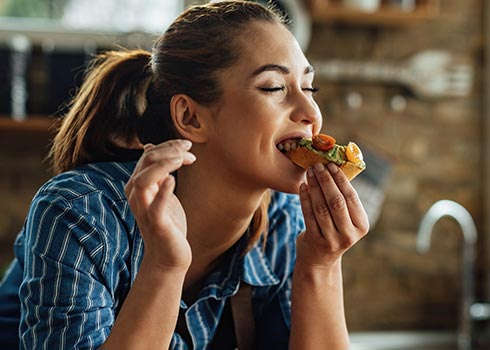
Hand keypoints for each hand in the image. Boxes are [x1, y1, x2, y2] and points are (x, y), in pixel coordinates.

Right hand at [125, 140, 195, 271]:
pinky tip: (173, 180)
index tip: (188, 145)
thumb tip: (149, 147)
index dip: (168, 146)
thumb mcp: (161, 192)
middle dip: (169, 151)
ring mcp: (144, 209)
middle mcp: (136, 195)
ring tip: (183, 159)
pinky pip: (155, 206)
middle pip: (145, 162)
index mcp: (137, 185)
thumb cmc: (167, 222)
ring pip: (144, 180)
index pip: (148, 155)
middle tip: (190, 152)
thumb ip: (155, 172)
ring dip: (164, 165)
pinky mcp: (155, 223)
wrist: (168, 256)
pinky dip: (163, 191)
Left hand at [297, 162, 368, 268]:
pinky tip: (302, 186)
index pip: (351, 198)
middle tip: (318, 165)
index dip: (341, 180)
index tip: (331, 165)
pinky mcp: (314, 240)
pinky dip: (305, 198)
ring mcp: (331, 239)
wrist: (319, 260)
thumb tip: (335, 167)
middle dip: (326, 181)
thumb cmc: (333, 231)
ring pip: (321, 207)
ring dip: (314, 187)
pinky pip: (308, 215)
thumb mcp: (345, 220)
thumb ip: (344, 200)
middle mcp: (348, 234)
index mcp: (361, 226)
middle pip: (336, 202)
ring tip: (309, 172)